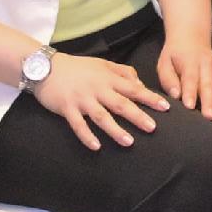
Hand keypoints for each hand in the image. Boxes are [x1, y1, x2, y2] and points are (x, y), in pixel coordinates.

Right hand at [28, 53, 166, 148]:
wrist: (45, 67)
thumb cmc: (78, 67)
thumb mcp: (103, 64)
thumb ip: (123, 72)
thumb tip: (140, 83)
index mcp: (108, 78)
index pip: (133, 88)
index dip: (149, 98)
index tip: (165, 107)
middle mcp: (97, 89)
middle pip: (121, 104)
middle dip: (137, 116)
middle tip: (152, 127)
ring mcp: (82, 100)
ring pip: (102, 117)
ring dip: (116, 130)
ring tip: (129, 142)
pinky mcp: (66, 108)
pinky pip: (78, 125)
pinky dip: (87, 136)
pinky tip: (96, 147)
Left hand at [155, 29, 211, 126]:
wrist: (192, 39)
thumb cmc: (175, 56)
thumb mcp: (164, 63)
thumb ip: (168, 79)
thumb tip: (175, 95)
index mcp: (190, 62)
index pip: (190, 79)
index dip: (190, 93)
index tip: (189, 107)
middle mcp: (207, 65)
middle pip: (209, 87)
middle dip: (210, 104)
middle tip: (209, 119)